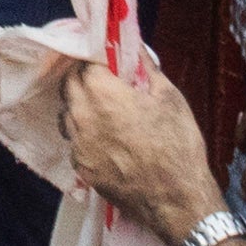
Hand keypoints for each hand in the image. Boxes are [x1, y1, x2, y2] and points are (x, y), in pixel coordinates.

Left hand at [46, 44, 215, 227]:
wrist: (178, 200)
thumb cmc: (178, 146)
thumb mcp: (169, 97)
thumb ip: (146, 67)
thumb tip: (133, 45)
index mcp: (102, 92)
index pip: (83, 61)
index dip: (94, 58)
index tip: (105, 61)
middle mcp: (82, 115)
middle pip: (69, 85)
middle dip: (83, 78)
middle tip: (104, 82)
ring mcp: (78, 144)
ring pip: (67, 114)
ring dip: (79, 106)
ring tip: (103, 112)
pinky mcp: (81, 168)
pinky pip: (74, 142)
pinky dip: (84, 135)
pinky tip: (104, 141)